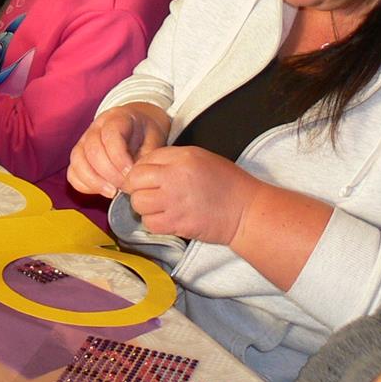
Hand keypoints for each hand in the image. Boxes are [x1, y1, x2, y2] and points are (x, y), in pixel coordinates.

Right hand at [67, 102, 171, 198]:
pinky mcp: (78, 157)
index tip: (131, 173)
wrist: (136, 126)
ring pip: (78, 161)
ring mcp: (83, 142)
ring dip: (94, 181)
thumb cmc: (145, 134)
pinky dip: (84, 185)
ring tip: (113, 192)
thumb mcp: (154, 139)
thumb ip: (147, 156)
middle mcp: (95, 128)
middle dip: (109, 173)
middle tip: (124, 187)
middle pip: (92, 150)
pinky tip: (102, 191)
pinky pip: (73, 172)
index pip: (110, 136)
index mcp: (116, 118)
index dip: (119, 157)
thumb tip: (136, 177)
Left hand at [119, 145, 259, 243]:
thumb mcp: (200, 158)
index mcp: (181, 158)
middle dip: (137, 189)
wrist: (246, 210)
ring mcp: (174, 202)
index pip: (142, 162)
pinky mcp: (178, 223)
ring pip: (139, 204)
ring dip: (145, 207)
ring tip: (158, 207)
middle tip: (150, 193)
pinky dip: (154, 223)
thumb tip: (145, 166)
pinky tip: (166, 218)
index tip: (146, 180)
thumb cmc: (227, 183)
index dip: (140, 172)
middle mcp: (174, 178)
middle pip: (134, 182)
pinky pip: (150, 223)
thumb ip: (171, 159)